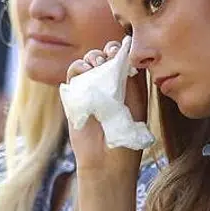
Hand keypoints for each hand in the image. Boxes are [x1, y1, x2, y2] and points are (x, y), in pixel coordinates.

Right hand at [66, 41, 145, 177]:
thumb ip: (132, 79)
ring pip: (89, 61)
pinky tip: (85, 71)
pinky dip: (77, 67)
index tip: (121, 51)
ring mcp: (91, 88)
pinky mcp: (75, 95)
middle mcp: (109, 84)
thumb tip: (127, 53)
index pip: (123, 57)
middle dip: (107, 50)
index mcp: (127, 84)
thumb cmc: (126, 134)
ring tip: (96, 64)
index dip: (121, 50)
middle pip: (105, 55)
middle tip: (108, 56)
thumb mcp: (135, 104)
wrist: (107, 160)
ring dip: (92, 57)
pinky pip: (73, 74)